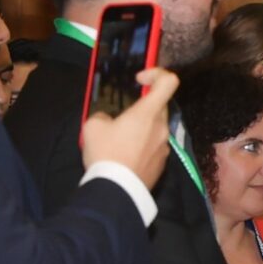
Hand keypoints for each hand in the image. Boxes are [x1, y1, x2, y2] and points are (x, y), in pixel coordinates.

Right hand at [78, 67, 178, 187]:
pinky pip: (155, 145)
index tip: (139, 80)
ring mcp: (165, 146)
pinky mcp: (163, 162)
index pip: (169, 82)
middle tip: (122, 114)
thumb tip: (110, 120)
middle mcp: (162, 127)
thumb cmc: (105, 152)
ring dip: (142, 126)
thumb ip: (104, 115)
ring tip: (120, 137)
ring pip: (157, 127)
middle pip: (160, 106)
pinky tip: (126, 154)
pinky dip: (144, 143)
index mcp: (148, 113)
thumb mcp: (93, 125)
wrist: (117, 189)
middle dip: (143, 105)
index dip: (156, 74)